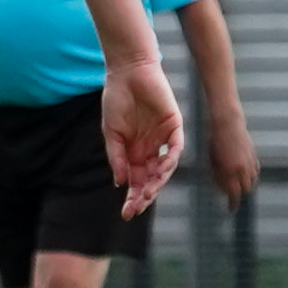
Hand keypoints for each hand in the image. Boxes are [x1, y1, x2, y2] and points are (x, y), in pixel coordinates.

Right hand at [104, 53, 188, 218]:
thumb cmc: (116, 100)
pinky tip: (161, 169)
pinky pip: (176, 148)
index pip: (136, 181)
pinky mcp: (174, 127)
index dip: (132, 197)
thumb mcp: (111, 133)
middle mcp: (151, 149)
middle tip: (136, 209)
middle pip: (151, 179)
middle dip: (144, 196)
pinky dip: (170, 160)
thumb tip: (121, 182)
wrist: (128, 74)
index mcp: (135, 152)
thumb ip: (117, 157)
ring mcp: (164, 139)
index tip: (126, 213)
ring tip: (147, 193)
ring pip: (165, 168)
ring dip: (157, 182)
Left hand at [204, 101, 261, 205]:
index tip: (230, 208)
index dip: (232, 202)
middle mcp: (242, 168)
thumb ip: (217, 175)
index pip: (234, 193)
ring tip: (238, 187)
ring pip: (252, 181)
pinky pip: (256, 171)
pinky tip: (245, 175)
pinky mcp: (254, 155)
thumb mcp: (211, 159)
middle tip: (232, 197)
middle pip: (245, 189)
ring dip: (246, 185)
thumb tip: (222, 188)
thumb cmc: (214, 141)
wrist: (228, 123)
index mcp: (229, 170)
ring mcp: (250, 162)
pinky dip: (252, 176)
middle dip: (239, 194)